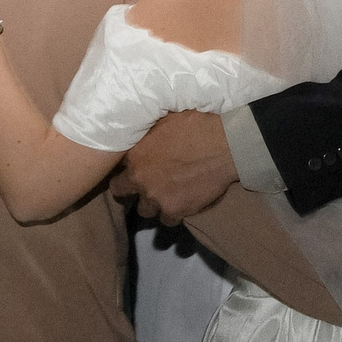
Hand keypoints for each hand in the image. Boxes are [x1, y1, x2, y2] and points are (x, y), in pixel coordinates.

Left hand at [113, 110, 238, 223]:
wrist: (224, 147)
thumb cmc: (196, 127)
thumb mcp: (164, 120)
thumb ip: (147, 133)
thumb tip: (140, 131)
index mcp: (134, 156)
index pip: (117, 169)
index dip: (127, 169)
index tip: (136, 169)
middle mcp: (140, 180)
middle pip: (122, 193)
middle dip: (133, 190)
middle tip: (146, 185)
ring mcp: (156, 198)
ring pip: (144, 210)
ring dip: (152, 204)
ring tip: (164, 197)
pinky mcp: (175, 211)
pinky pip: (167, 221)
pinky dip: (172, 214)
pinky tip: (180, 205)